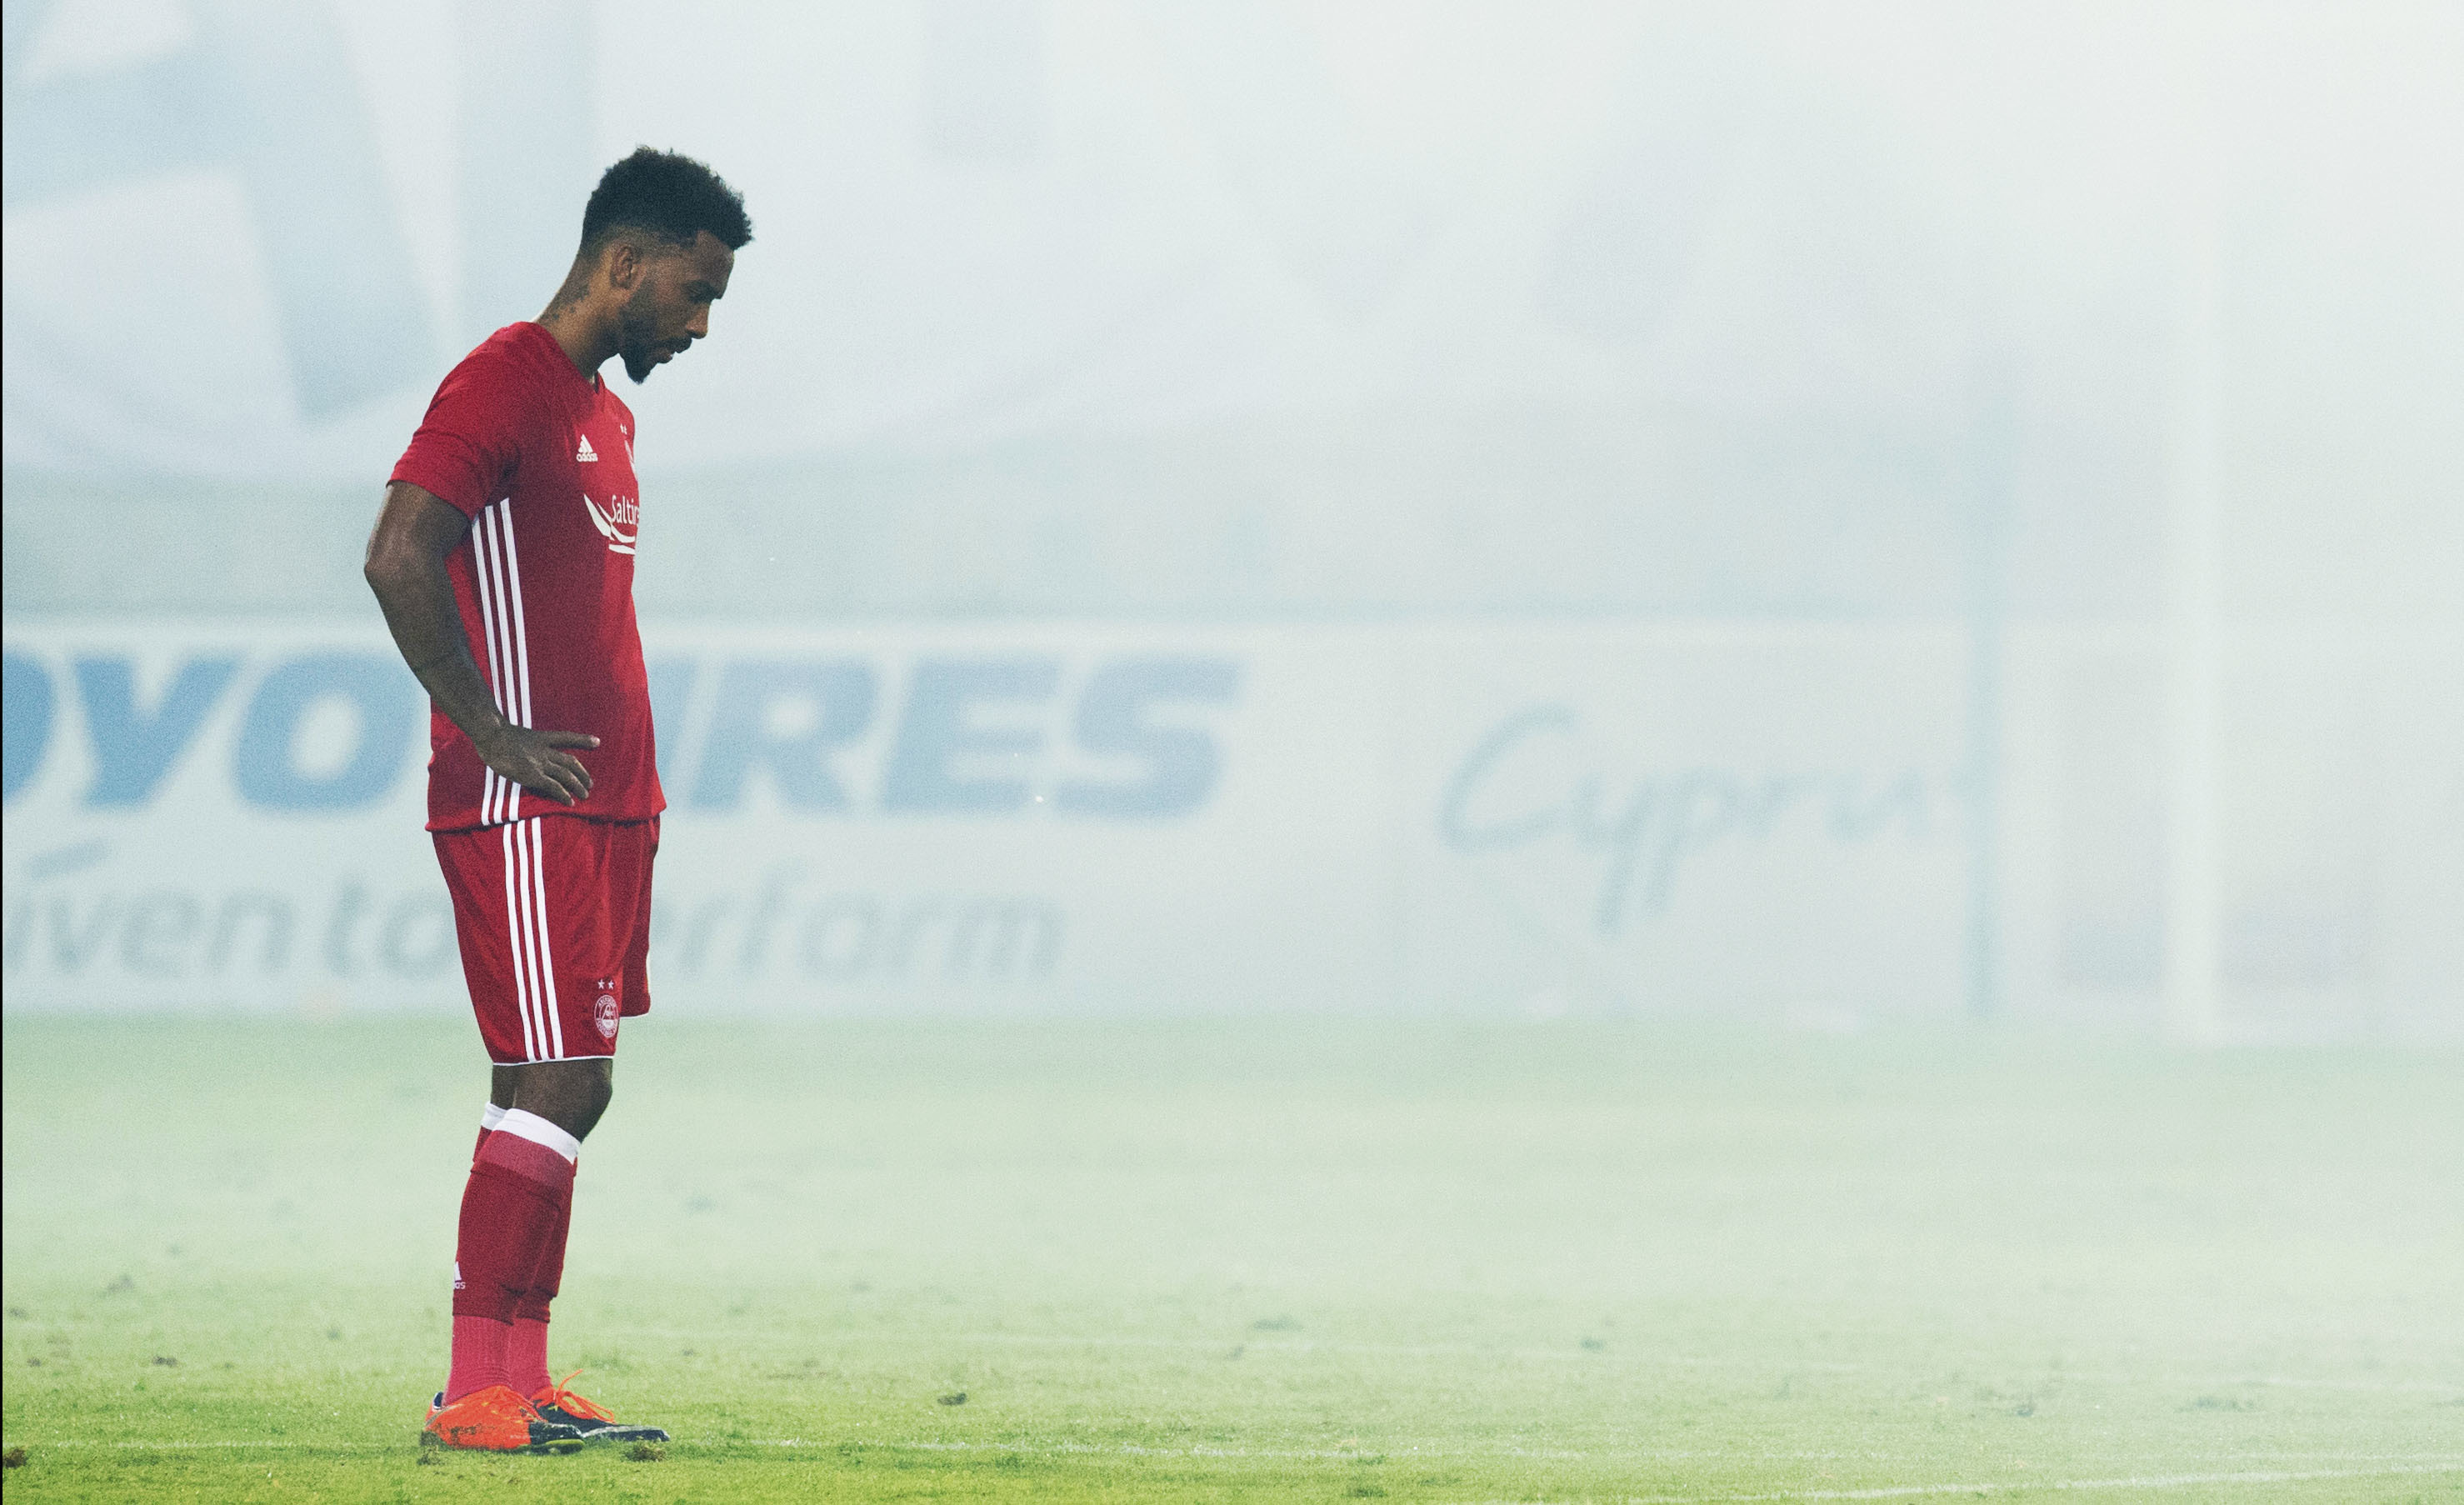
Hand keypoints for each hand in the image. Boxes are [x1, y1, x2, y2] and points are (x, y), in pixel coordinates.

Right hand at [475, 725, 600, 805]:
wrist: (491, 735)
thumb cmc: (494, 734)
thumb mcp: (513, 734)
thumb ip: (522, 744)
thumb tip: (519, 751)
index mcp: (540, 737)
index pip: (566, 738)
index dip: (583, 740)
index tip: (597, 742)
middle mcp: (544, 750)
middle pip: (570, 762)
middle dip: (582, 773)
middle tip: (590, 783)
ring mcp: (540, 762)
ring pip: (566, 775)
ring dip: (577, 786)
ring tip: (585, 795)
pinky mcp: (533, 775)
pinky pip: (553, 787)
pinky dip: (563, 795)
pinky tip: (569, 802)